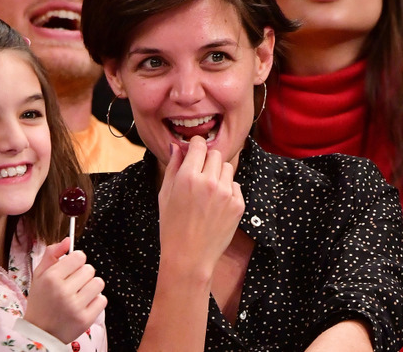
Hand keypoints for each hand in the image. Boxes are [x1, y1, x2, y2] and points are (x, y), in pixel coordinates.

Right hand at [24, 238, 106, 343]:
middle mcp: (63, 291)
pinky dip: (95, 301)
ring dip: (90, 287)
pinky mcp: (85, 320)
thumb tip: (67, 240)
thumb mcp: (39, 275)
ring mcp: (75, 306)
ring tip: (79, 294)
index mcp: (51, 278)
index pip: (79, 256)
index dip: (76, 260)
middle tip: (73, 284)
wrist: (39, 333)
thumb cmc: (40, 301)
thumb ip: (52, 254)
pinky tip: (83, 305)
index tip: (71, 268)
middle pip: (90, 269)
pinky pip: (102, 300)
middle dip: (82, 274)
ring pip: (98, 283)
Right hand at [157, 136, 244, 280]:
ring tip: (207, 190)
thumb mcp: (165, 194)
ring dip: (218, 173)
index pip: (199, 145)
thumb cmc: (172, 226)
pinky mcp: (238, 205)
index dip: (195, 146)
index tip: (194, 151)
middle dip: (207, 159)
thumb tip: (176, 146)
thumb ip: (172, 167)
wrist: (189, 257)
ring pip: (227, 168)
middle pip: (215, 154)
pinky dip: (226, 190)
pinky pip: (235, 185)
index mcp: (187, 177)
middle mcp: (208, 181)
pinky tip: (215, 205)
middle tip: (199, 173)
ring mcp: (226, 193)